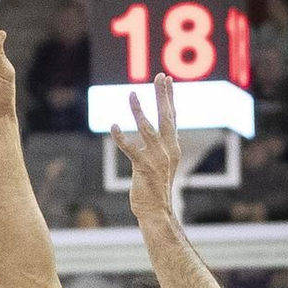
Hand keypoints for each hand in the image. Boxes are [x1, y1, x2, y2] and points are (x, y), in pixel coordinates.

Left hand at [110, 75, 179, 218]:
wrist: (156, 211)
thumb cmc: (156, 188)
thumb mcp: (163, 163)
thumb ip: (164, 146)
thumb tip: (167, 133)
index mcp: (173, 147)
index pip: (172, 117)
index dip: (170, 97)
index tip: (168, 80)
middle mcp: (168, 149)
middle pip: (166, 116)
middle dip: (163, 95)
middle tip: (161, 76)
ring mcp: (156, 158)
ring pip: (148, 128)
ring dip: (139, 110)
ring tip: (131, 94)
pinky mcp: (143, 167)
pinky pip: (131, 149)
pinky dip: (121, 138)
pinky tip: (113, 126)